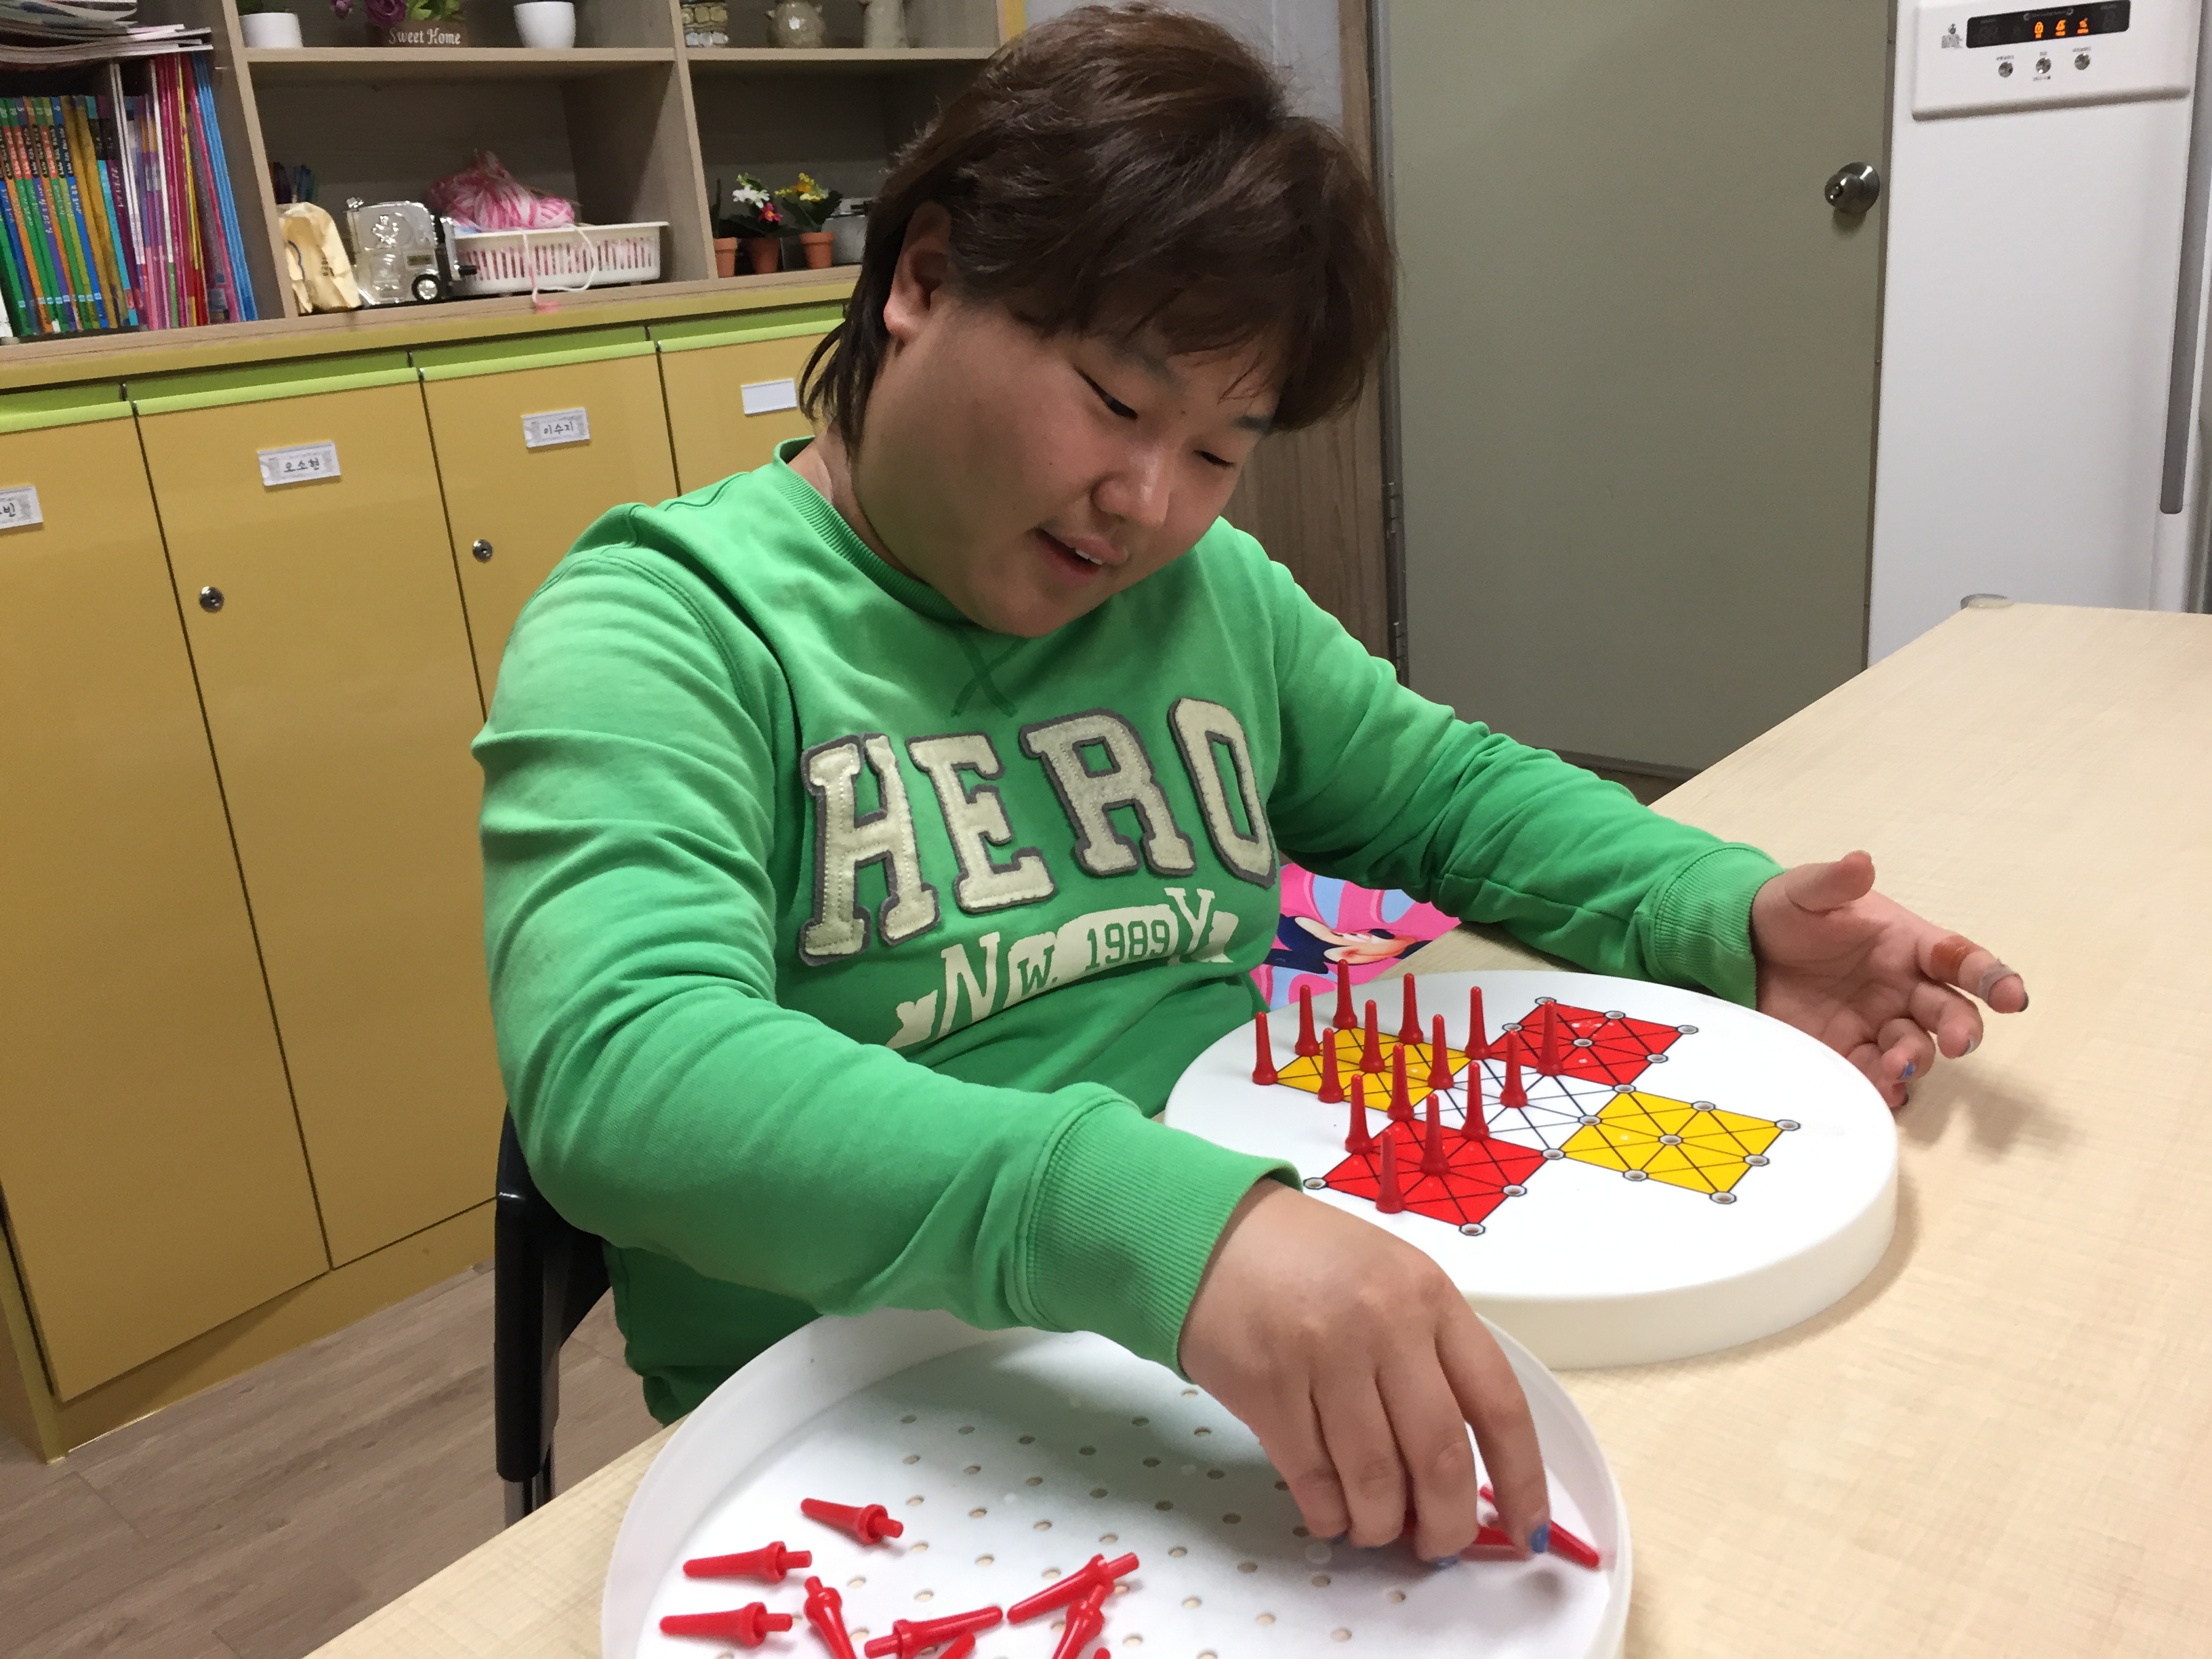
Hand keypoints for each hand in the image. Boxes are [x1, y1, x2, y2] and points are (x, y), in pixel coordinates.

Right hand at [1179, 1181, 1547, 1559]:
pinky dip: (1329, 1515)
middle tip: (1437, 1544)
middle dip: (1448, 1524)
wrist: (1209, 1234)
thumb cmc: (1307, 1261)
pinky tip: (1331, 1514)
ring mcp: (1324, 1355)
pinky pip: (1313, 1481)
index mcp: (1430, 1296)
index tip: (1528, 1530)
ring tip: (1376, 1527)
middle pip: (1440, 1457)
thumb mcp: (1390, 1281)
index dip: (1522, 1481)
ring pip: (1376, 1481)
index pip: (1499, 1405)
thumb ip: (1430, 1358)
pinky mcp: (1268, 1387)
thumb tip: (1456, 1475)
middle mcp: (1385, 1324)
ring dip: (1382, 1525)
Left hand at [1750, 851, 2028, 1108]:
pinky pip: (1875, 1075)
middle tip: (1957, 1042)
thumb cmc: (1789, 913)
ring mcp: (1878, 1025)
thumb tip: (1860, 862)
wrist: (1743, 946)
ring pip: (1916, 1049)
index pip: (1961, 960)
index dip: (1991, 977)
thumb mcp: (1805, 892)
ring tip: (1896, 1066)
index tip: (2011, 996)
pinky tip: (1880, 1091)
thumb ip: (1834, 882)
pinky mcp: (1847, 1052)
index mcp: (1909, 945)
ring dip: (1915, 1060)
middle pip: (1950, 1013)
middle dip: (1961, 1029)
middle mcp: (1905, 989)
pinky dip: (1882, 1087)